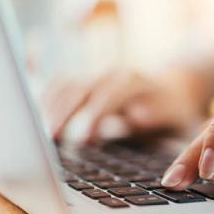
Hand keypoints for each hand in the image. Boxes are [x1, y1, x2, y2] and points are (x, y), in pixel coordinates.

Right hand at [43, 69, 205, 142]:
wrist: (177, 87)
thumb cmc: (177, 110)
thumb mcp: (176, 115)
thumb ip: (157, 116)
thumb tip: (134, 116)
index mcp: (135, 81)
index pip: (109, 93)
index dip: (95, 114)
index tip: (84, 137)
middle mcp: (113, 74)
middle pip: (80, 87)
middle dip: (64, 112)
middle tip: (50, 138)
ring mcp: (98, 77)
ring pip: (66, 85)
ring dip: (51, 107)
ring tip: (41, 134)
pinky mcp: (88, 84)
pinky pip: (60, 86)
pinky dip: (46, 99)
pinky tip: (37, 116)